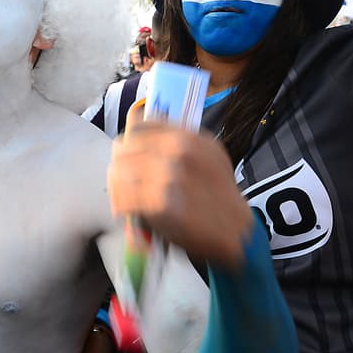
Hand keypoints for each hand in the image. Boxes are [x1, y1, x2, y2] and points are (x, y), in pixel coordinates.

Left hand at [108, 123, 251, 268]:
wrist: (236, 230)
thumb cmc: (218, 195)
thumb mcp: (206, 154)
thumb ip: (174, 139)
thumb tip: (136, 122)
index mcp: (187, 136)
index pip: (139, 127)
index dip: (130, 143)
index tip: (129, 157)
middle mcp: (178, 150)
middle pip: (124, 148)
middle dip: (119, 166)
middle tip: (122, 182)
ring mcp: (168, 175)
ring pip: (119, 172)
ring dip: (117, 187)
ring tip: (123, 199)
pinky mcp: (160, 202)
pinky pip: (123, 197)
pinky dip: (120, 205)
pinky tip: (127, 212)